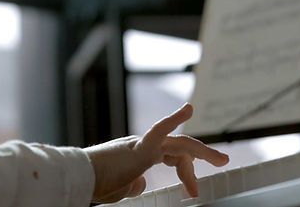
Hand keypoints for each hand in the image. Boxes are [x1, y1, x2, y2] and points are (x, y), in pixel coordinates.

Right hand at [84, 103, 228, 203]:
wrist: (78, 177)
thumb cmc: (94, 183)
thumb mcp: (120, 187)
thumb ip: (133, 183)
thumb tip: (142, 182)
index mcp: (140, 154)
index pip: (171, 155)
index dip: (186, 171)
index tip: (193, 191)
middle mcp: (143, 145)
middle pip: (179, 148)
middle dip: (201, 156)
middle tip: (222, 162)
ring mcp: (142, 145)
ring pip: (179, 143)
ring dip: (202, 151)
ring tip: (221, 159)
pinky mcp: (139, 148)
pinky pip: (159, 130)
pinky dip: (174, 119)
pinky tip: (188, 109)